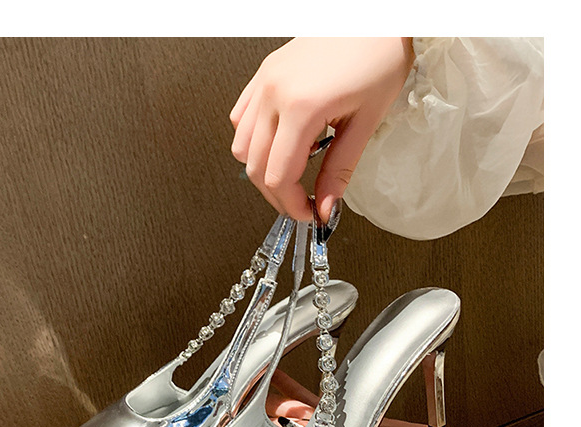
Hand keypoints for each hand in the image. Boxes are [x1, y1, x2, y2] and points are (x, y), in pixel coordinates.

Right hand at [230, 37, 413, 221]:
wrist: (376, 19)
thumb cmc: (378, 58)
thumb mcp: (365, 123)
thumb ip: (340, 171)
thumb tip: (327, 208)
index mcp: (301, 106)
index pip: (279, 176)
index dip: (292, 205)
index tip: (309, 214)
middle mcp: (275, 92)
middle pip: (255, 166)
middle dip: (277, 194)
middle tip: (301, 203)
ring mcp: (265, 80)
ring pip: (242, 145)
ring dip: (262, 168)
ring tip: (292, 172)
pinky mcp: (265, 73)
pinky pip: (241, 118)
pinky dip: (253, 140)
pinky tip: (279, 143)